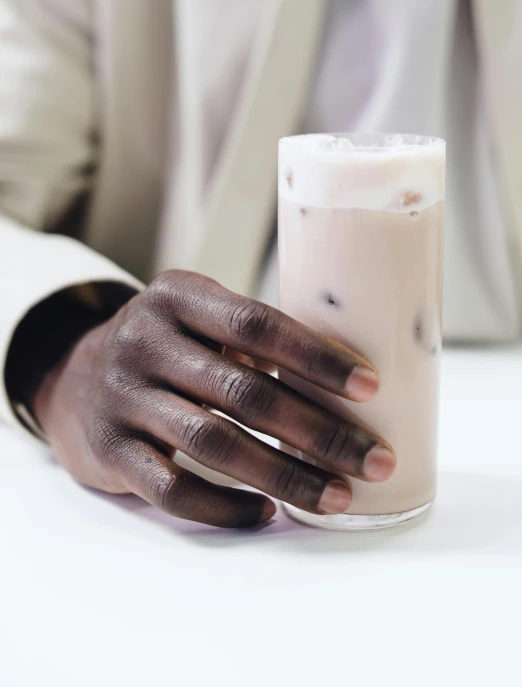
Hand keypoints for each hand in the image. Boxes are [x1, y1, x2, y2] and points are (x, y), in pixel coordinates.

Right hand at [34, 271, 394, 527]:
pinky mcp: (110, 450)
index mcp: (177, 297)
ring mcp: (123, 397)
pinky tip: (265, 513)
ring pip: (213, 443)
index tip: (369, 387)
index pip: (256, 322)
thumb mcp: (195, 318)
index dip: (316, 356)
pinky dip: (224, 506)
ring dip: (284, 475)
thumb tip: (347, 378)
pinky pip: (172, 488)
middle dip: (319, 431)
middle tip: (373, 460)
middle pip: (244, 391)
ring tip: (336, 496)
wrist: (72, 377)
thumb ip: (252, 336)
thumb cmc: (164, 348)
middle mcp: (145, 341)